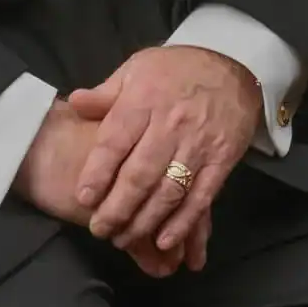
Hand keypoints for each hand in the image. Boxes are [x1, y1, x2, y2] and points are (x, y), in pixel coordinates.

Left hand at [67, 45, 259, 258]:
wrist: (233, 65)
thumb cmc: (177, 69)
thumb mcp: (138, 68)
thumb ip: (106, 93)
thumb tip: (74, 103)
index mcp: (143, 100)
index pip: (115, 141)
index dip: (97, 172)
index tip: (83, 199)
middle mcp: (169, 125)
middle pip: (139, 175)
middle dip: (117, 208)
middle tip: (99, 229)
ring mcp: (197, 145)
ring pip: (167, 192)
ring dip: (144, 221)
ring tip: (124, 240)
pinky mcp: (221, 161)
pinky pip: (200, 197)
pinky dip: (183, 223)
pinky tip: (165, 241)